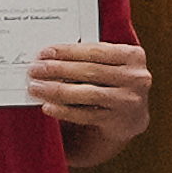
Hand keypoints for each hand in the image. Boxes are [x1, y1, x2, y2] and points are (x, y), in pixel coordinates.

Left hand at [30, 37, 154, 153]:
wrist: (129, 118)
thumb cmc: (110, 84)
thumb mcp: (108, 66)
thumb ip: (87, 59)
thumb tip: (47, 57)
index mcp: (133, 56)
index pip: (95, 51)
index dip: (67, 51)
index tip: (44, 53)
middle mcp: (136, 78)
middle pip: (91, 71)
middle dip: (58, 70)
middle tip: (34, 70)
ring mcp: (130, 100)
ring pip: (89, 93)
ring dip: (57, 90)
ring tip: (36, 88)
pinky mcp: (120, 121)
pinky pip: (87, 115)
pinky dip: (65, 110)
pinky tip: (48, 106)